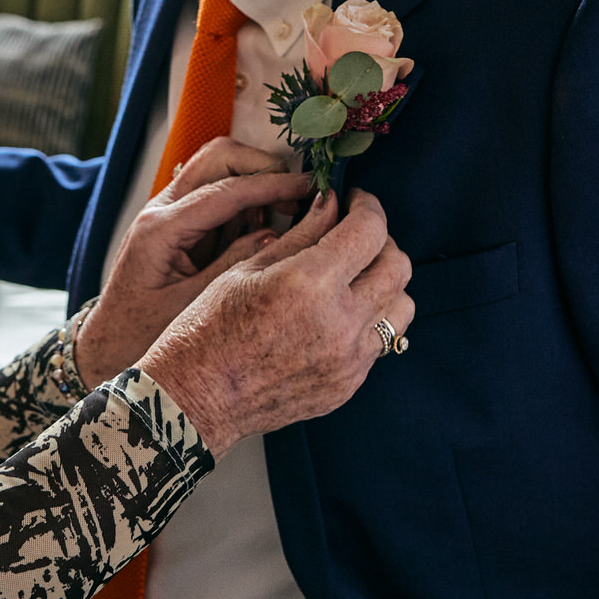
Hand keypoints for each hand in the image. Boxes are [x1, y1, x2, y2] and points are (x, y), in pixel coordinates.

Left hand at [75, 138, 311, 386]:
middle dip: (262, 168)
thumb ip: (232, 267)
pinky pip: (216, 193)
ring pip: (218, 168)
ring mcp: (167, 211)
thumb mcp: (191, 306)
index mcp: (159, 229)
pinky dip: (244, 202)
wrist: (107, 342)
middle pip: (218, 158)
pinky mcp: (177, 220)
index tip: (309, 188)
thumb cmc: (140, 333)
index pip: (224, 190)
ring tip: (284, 216)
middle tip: (296, 197)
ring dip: (254, 183)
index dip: (272, 186)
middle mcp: (160, 209)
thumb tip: (276, 237)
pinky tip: (261, 230)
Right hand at [139, 187, 412, 453]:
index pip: (369, 231)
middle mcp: (340, 321)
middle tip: (357, 235)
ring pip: (401, 306)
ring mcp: (349, 358)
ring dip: (386, 284)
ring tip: (356, 277)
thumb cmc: (210, 328)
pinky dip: (369, 320)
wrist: (197, 396)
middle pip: (397, 266)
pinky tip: (339, 314)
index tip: (358, 201)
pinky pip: (380, 343)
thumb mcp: (248, 268)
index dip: (369, 207)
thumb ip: (301, 234)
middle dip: (382, 241)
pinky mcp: (349, 384)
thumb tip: (330, 203)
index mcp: (310, 283)